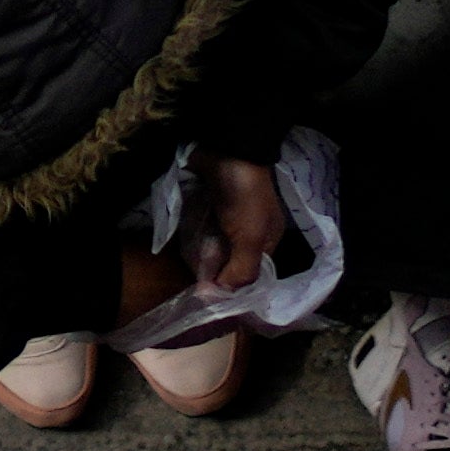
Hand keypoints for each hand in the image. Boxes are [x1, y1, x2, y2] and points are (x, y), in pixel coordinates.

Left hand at [189, 156, 289, 297]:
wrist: (225, 150)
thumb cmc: (244, 197)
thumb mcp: (250, 239)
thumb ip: (239, 272)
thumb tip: (216, 299)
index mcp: (266, 242)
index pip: (250, 277)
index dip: (233, 289)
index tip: (211, 300)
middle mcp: (247, 235)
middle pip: (228, 265)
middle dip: (213, 273)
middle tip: (196, 282)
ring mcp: (225, 221)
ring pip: (211, 251)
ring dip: (199, 258)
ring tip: (188, 264)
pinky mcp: (206, 210)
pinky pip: (198, 234)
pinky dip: (192, 241)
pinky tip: (184, 246)